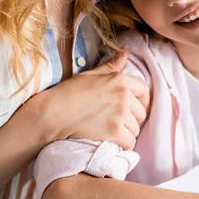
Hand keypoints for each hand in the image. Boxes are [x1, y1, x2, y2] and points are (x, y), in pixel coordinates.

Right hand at [18, 52, 149, 150]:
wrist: (54, 113)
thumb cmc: (69, 92)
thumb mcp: (91, 74)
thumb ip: (111, 66)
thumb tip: (126, 53)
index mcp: (121, 80)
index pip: (144, 90)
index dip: (141, 100)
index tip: (134, 107)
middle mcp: (124, 96)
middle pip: (141, 113)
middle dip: (133, 119)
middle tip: (119, 122)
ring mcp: (120, 114)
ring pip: (136, 129)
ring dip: (127, 133)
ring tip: (113, 132)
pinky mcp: (114, 132)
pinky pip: (129, 142)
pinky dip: (123, 145)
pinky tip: (113, 142)